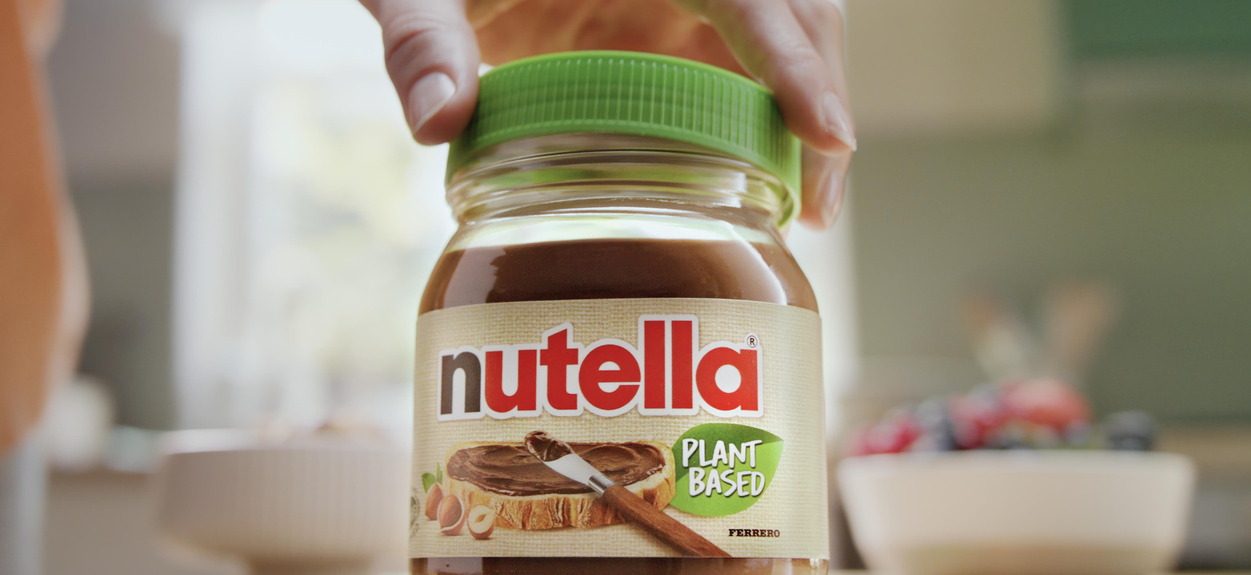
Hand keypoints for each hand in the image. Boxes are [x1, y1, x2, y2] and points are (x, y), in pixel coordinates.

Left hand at [360, 0, 853, 227]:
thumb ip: (423, 42)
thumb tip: (436, 121)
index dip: (791, 61)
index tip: (827, 133)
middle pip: (792, 13)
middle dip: (817, 97)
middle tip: (816, 203)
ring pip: (780, 40)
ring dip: (799, 115)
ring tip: (802, 209)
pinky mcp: (670, 24)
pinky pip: (741, 66)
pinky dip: (760, 123)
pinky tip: (754, 183)